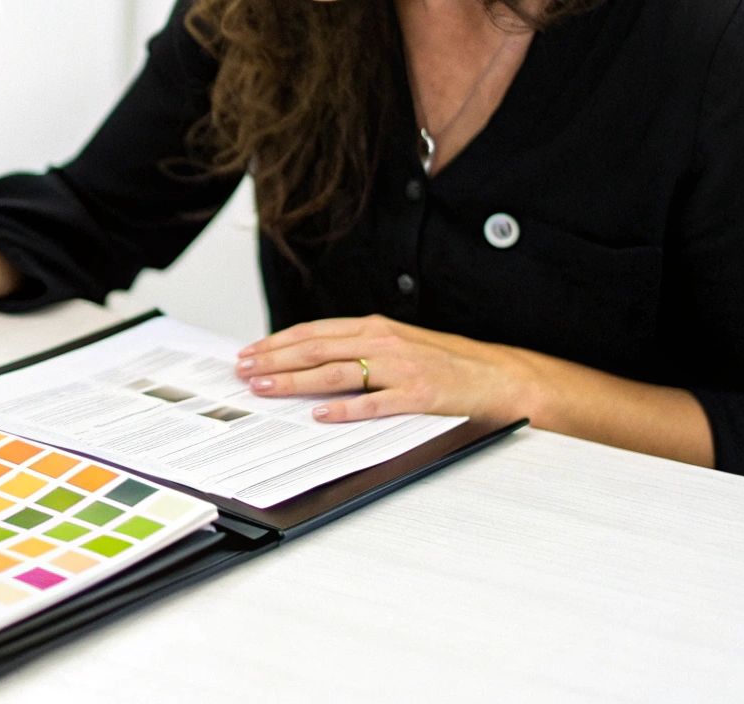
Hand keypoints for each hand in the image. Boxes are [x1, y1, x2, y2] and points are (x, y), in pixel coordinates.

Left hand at [234, 314, 536, 424]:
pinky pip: (375, 403)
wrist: (499, 377)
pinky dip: (345, 409)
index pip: (314, 333)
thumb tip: (311, 358)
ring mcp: (401, 368)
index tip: (250, 353)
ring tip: (266, 387)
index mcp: (375, 329)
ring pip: (336, 373)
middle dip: (274, 360)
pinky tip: (320, 414)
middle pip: (316, 350)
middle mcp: (384, 343)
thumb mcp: (397, 344)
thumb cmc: (446, 362)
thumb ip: (358, 348)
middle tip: (244, 371)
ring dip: (295, 381)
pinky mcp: (419, 395)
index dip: (277, 342)